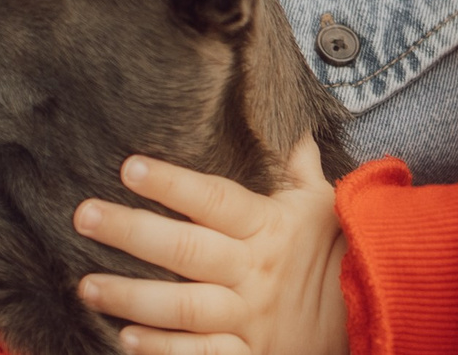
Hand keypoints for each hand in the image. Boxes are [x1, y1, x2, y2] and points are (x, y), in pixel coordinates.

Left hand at [74, 136, 346, 354]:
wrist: (374, 314)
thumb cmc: (339, 251)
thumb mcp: (322, 203)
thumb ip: (299, 166)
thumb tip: (294, 125)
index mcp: (268, 227)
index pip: (213, 200)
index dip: (171, 184)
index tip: (129, 166)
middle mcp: (253, 272)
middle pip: (185, 251)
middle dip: (131, 232)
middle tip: (83, 216)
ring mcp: (248, 318)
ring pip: (183, 307)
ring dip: (131, 297)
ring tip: (86, 285)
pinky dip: (163, 351)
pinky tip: (125, 339)